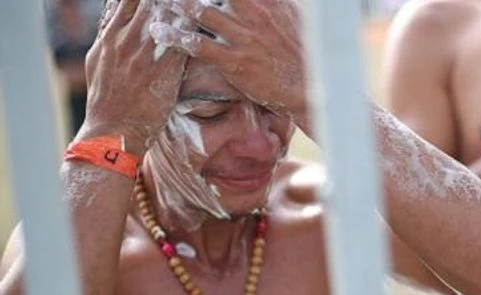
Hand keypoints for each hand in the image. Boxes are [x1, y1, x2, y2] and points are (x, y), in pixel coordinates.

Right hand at [80, 0, 186, 154]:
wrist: (112, 131)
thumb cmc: (105, 98)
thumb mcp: (97, 62)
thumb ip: (107, 38)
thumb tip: (113, 19)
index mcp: (108, 39)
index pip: (127, 2)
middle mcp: (124, 44)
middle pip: (149, 6)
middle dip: (166, 1)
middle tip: (181, 0)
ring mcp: (144, 60)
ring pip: (166, 23)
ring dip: (181, 11)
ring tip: (196, 5)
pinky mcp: (162, 76)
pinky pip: (180, 48)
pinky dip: (190, 35)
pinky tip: (201, 28)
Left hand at [151, 0, 307, 120]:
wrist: (309, 87)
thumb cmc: (302, 50)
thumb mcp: (293, 14)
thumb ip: (274, 0)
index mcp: (268, 0)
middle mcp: (255, 13)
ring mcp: (244, 37)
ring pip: (200, 11)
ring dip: (176, 4)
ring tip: (159, 1)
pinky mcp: (235, 61)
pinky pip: (198, 45)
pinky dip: (175, 37)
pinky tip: (158, 32)